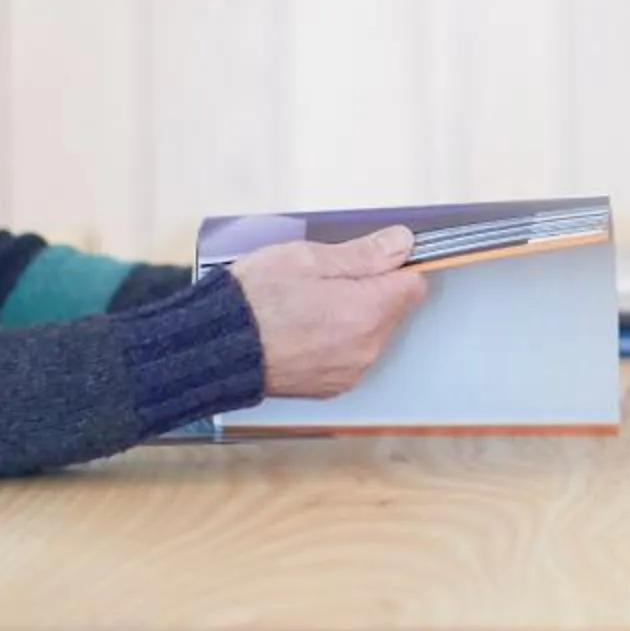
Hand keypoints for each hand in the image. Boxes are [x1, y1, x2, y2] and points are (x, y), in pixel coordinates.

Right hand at [229, 226, 430, 398]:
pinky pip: (350, 356)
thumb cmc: (255, 301)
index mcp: (368, 311)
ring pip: (371, 334)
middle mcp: (367, 347)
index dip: (395, 267)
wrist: (216, 349)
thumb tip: (402, 244)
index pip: (414, 284)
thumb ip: (363, 254)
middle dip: (370, 292)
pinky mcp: (332, 386)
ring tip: (308, 306)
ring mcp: (350, 370)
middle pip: (393, 310)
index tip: (372, 260)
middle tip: (325, 280)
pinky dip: (336, 342)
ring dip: (353, 318)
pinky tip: (303, 330)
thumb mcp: (307, 258)